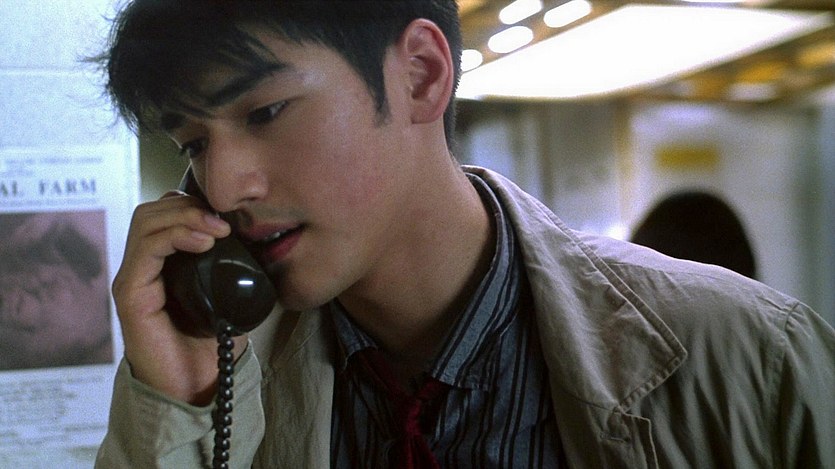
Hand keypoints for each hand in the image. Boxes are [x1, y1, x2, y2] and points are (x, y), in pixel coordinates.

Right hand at [111, 192, 245, 404]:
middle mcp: (144, 268)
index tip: (228, 215)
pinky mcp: (131, 295)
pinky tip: (202, 241)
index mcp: (164, 264)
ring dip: (185, 216)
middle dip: (189, 206)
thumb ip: (235, 262)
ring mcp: (134, 279)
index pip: (167, 212)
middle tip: (224, 221)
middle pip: (154, 210)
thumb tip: (257, 234)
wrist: (200, 387)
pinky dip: (174, 235)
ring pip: (146, 222)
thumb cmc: (214, 343)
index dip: (194, 204)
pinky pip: (145, 249)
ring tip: (216, 230)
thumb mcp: (231, 292)